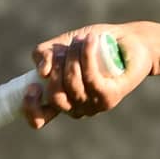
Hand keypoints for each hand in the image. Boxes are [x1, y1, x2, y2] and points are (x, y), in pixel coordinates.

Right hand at [21, 23, 156, 128]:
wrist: (130, 40)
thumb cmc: (94, 44)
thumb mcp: (63, 44)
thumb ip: (45, 54)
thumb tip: (41, 72)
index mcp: (62, 99)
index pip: (39, 119)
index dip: (30, 107)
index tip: (32, 86)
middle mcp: (78, 107)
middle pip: (55, 97)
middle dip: (55, 68)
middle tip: (63, 49)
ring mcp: (95, 104)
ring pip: (72, 85)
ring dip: (72, 57)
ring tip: (82, 39)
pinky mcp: (111, 96)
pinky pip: (91, 78)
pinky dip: (86, 56)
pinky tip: (90, 41)